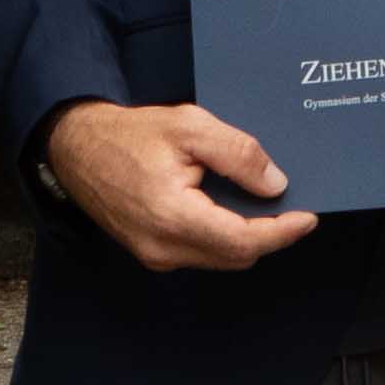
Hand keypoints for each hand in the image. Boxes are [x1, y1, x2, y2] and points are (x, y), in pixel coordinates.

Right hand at [42, 98, 321, 273]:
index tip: (308, 217)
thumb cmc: (130, 134)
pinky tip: (230, 209)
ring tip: (263, 205)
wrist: (77, 148)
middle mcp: (163, 247)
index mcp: (172, 217)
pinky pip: (201, 252)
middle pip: (236, 255)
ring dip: (246, 236)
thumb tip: (275, 185)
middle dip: (269, 234)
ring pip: (220, 257)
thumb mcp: (190, 126)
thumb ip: (238, 154)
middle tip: (291, 205)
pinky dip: (223, 236)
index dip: (282, 232)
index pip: (243, 241)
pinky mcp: (151, 253)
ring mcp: (154, 255)